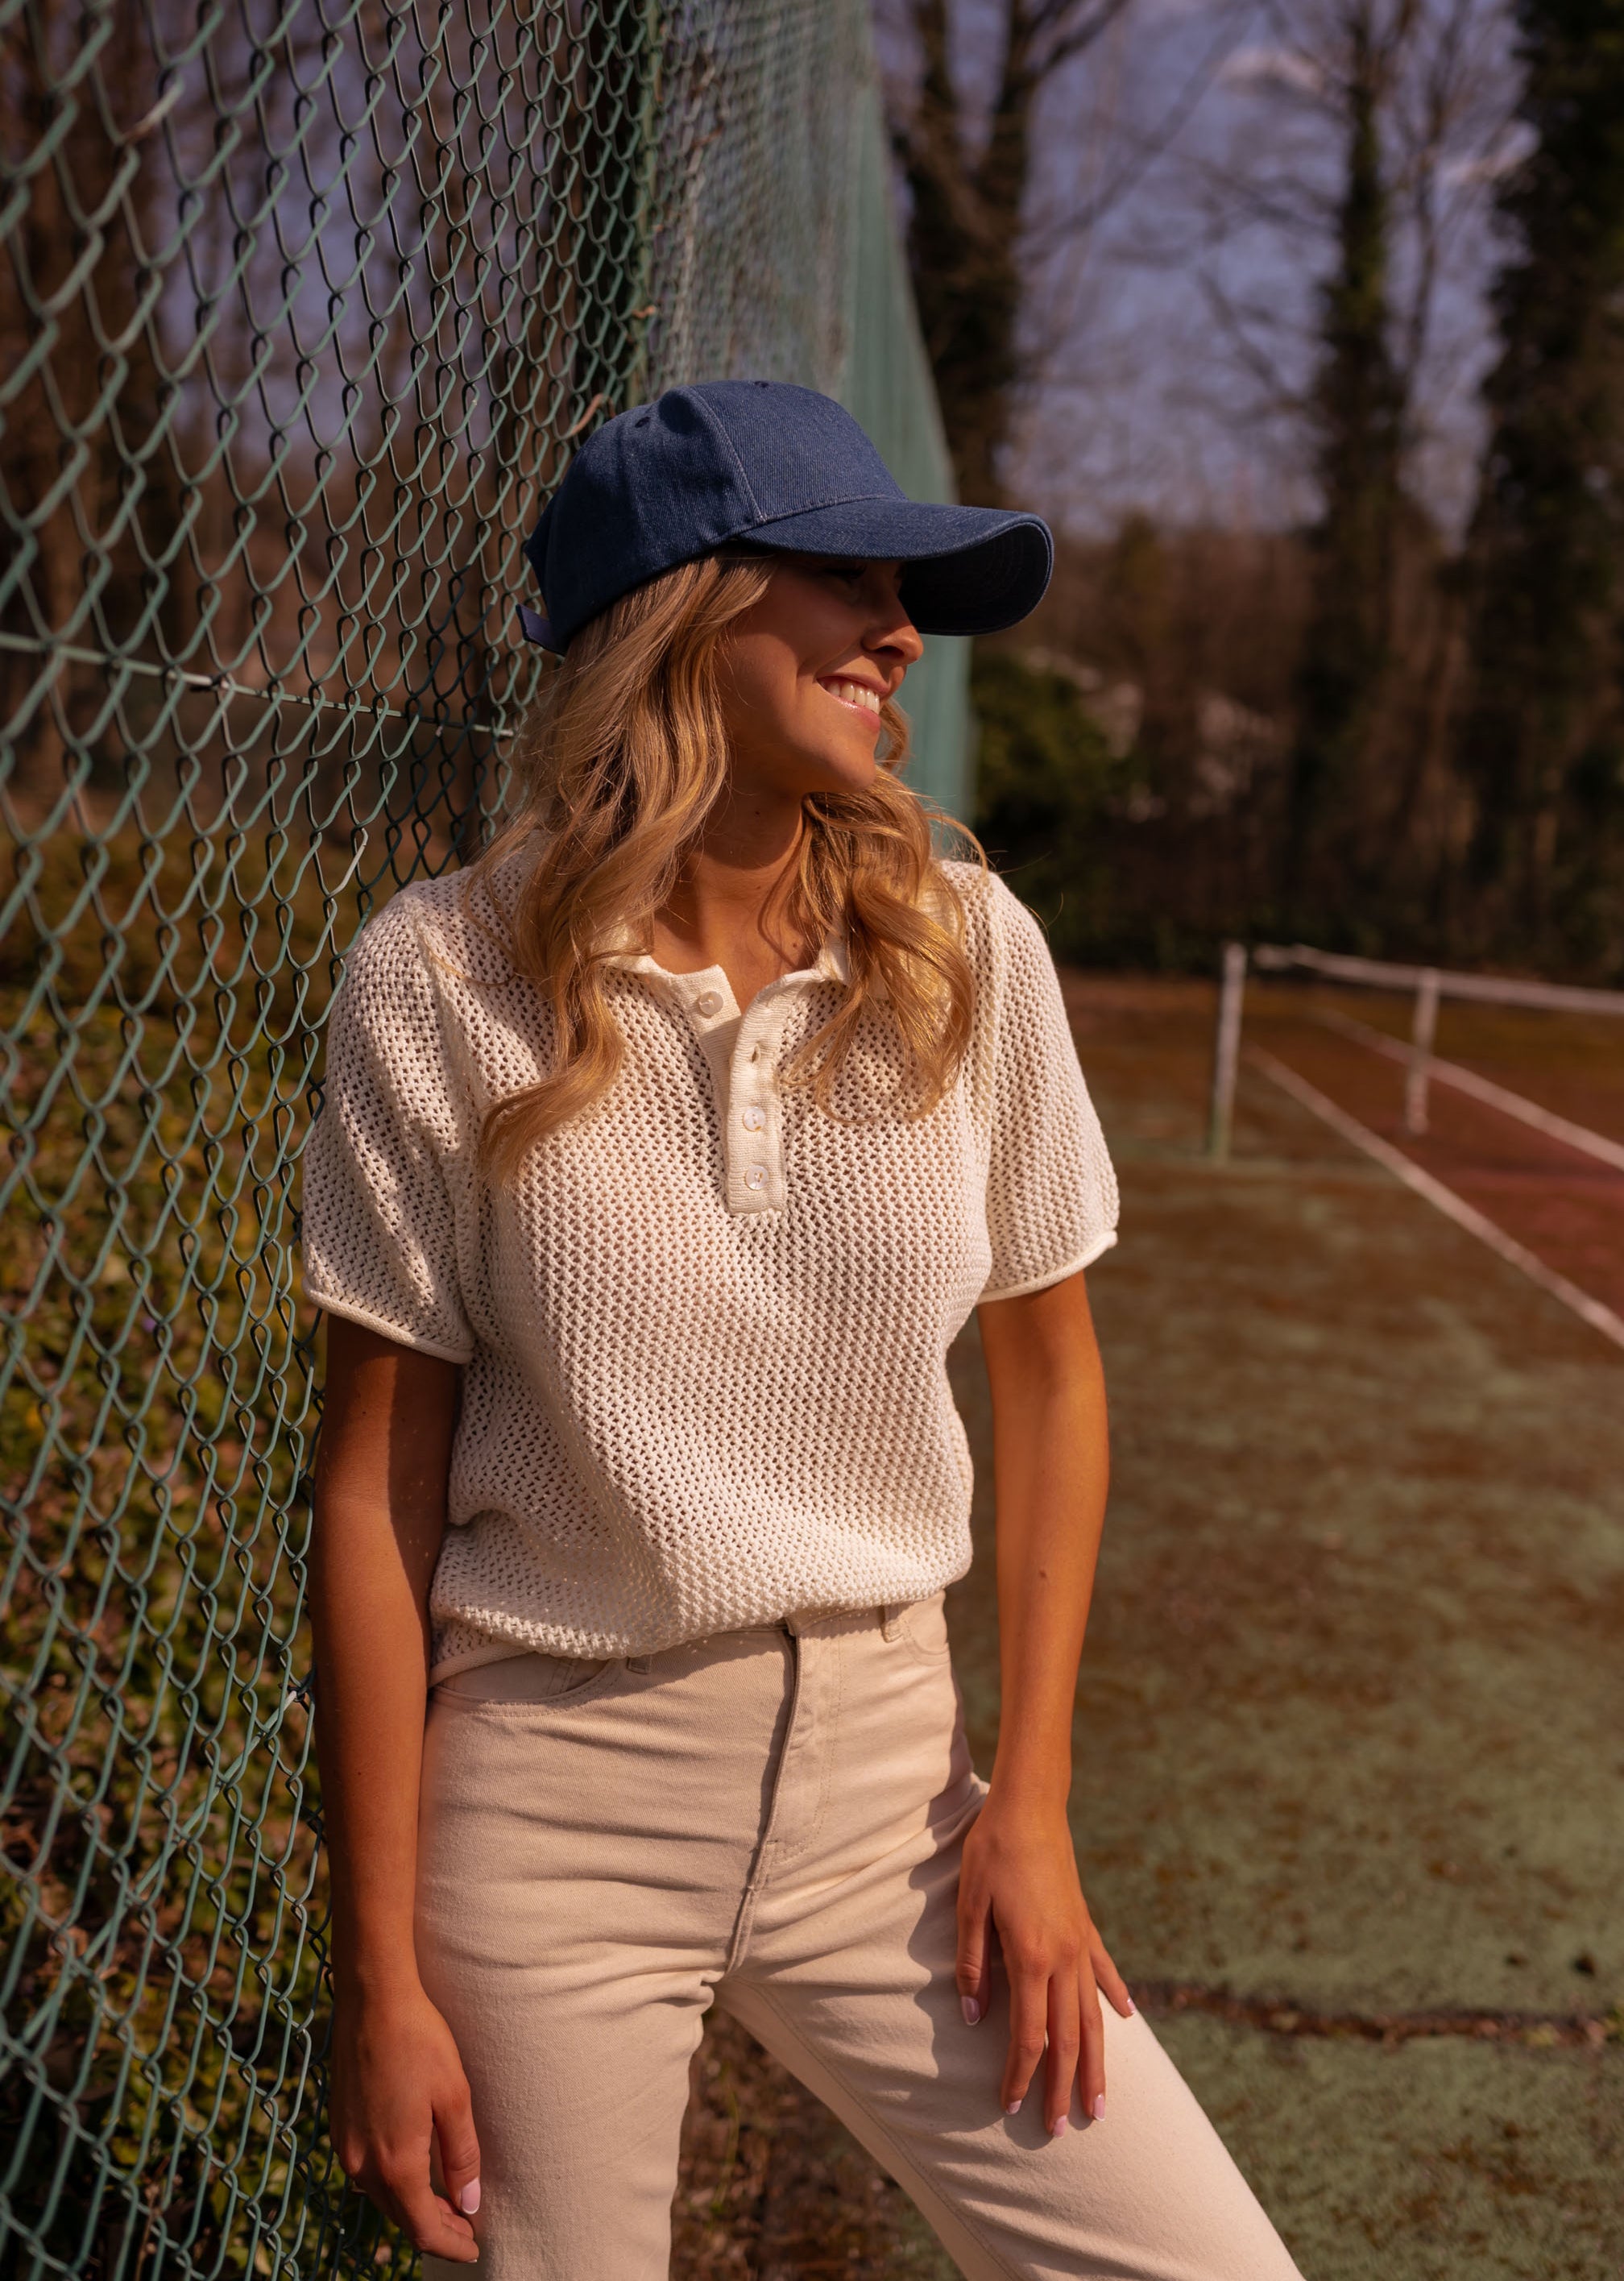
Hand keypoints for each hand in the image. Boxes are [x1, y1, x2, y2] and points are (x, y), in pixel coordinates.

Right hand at [329, 1976, 481, 2260]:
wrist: (372, 1999)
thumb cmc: (420, 2041)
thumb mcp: (454, 2097)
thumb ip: (461, 2155)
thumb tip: (469, 2204)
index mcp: (394, 2162)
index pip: (423, 2227)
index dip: (450, 2244)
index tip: (475, 2249)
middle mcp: (362, 2163)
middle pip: (400, 2216)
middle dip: (436, 2229)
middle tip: (467, 2230)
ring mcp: (345, 2146)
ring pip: (382, 2196)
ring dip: (414, 2206)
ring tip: (447, 2205)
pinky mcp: (339, 2126)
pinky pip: (368, 2172)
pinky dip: (394, 2183)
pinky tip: (414, 2172)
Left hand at [955, 1795, 1133, 2135]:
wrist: (1029, 1805)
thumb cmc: (992, 1852)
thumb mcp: (969, 1906)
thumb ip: (973, 1965)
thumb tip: (975, 2018)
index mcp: (1031, 1956)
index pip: (1030, 2035)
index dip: (1020, 2074)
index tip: (1009, 2106)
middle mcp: (1063, 1956)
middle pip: (1068, 2037)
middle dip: (1064, 2087)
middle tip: (1062, 2130)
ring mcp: (1079, 1941)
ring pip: (1093, 2016)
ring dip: (1096, 2062)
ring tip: (1100, 2103)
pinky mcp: (1085, 1923)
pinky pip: (1104, 1970)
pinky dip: (1114, 1998)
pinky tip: (1125, 2021)